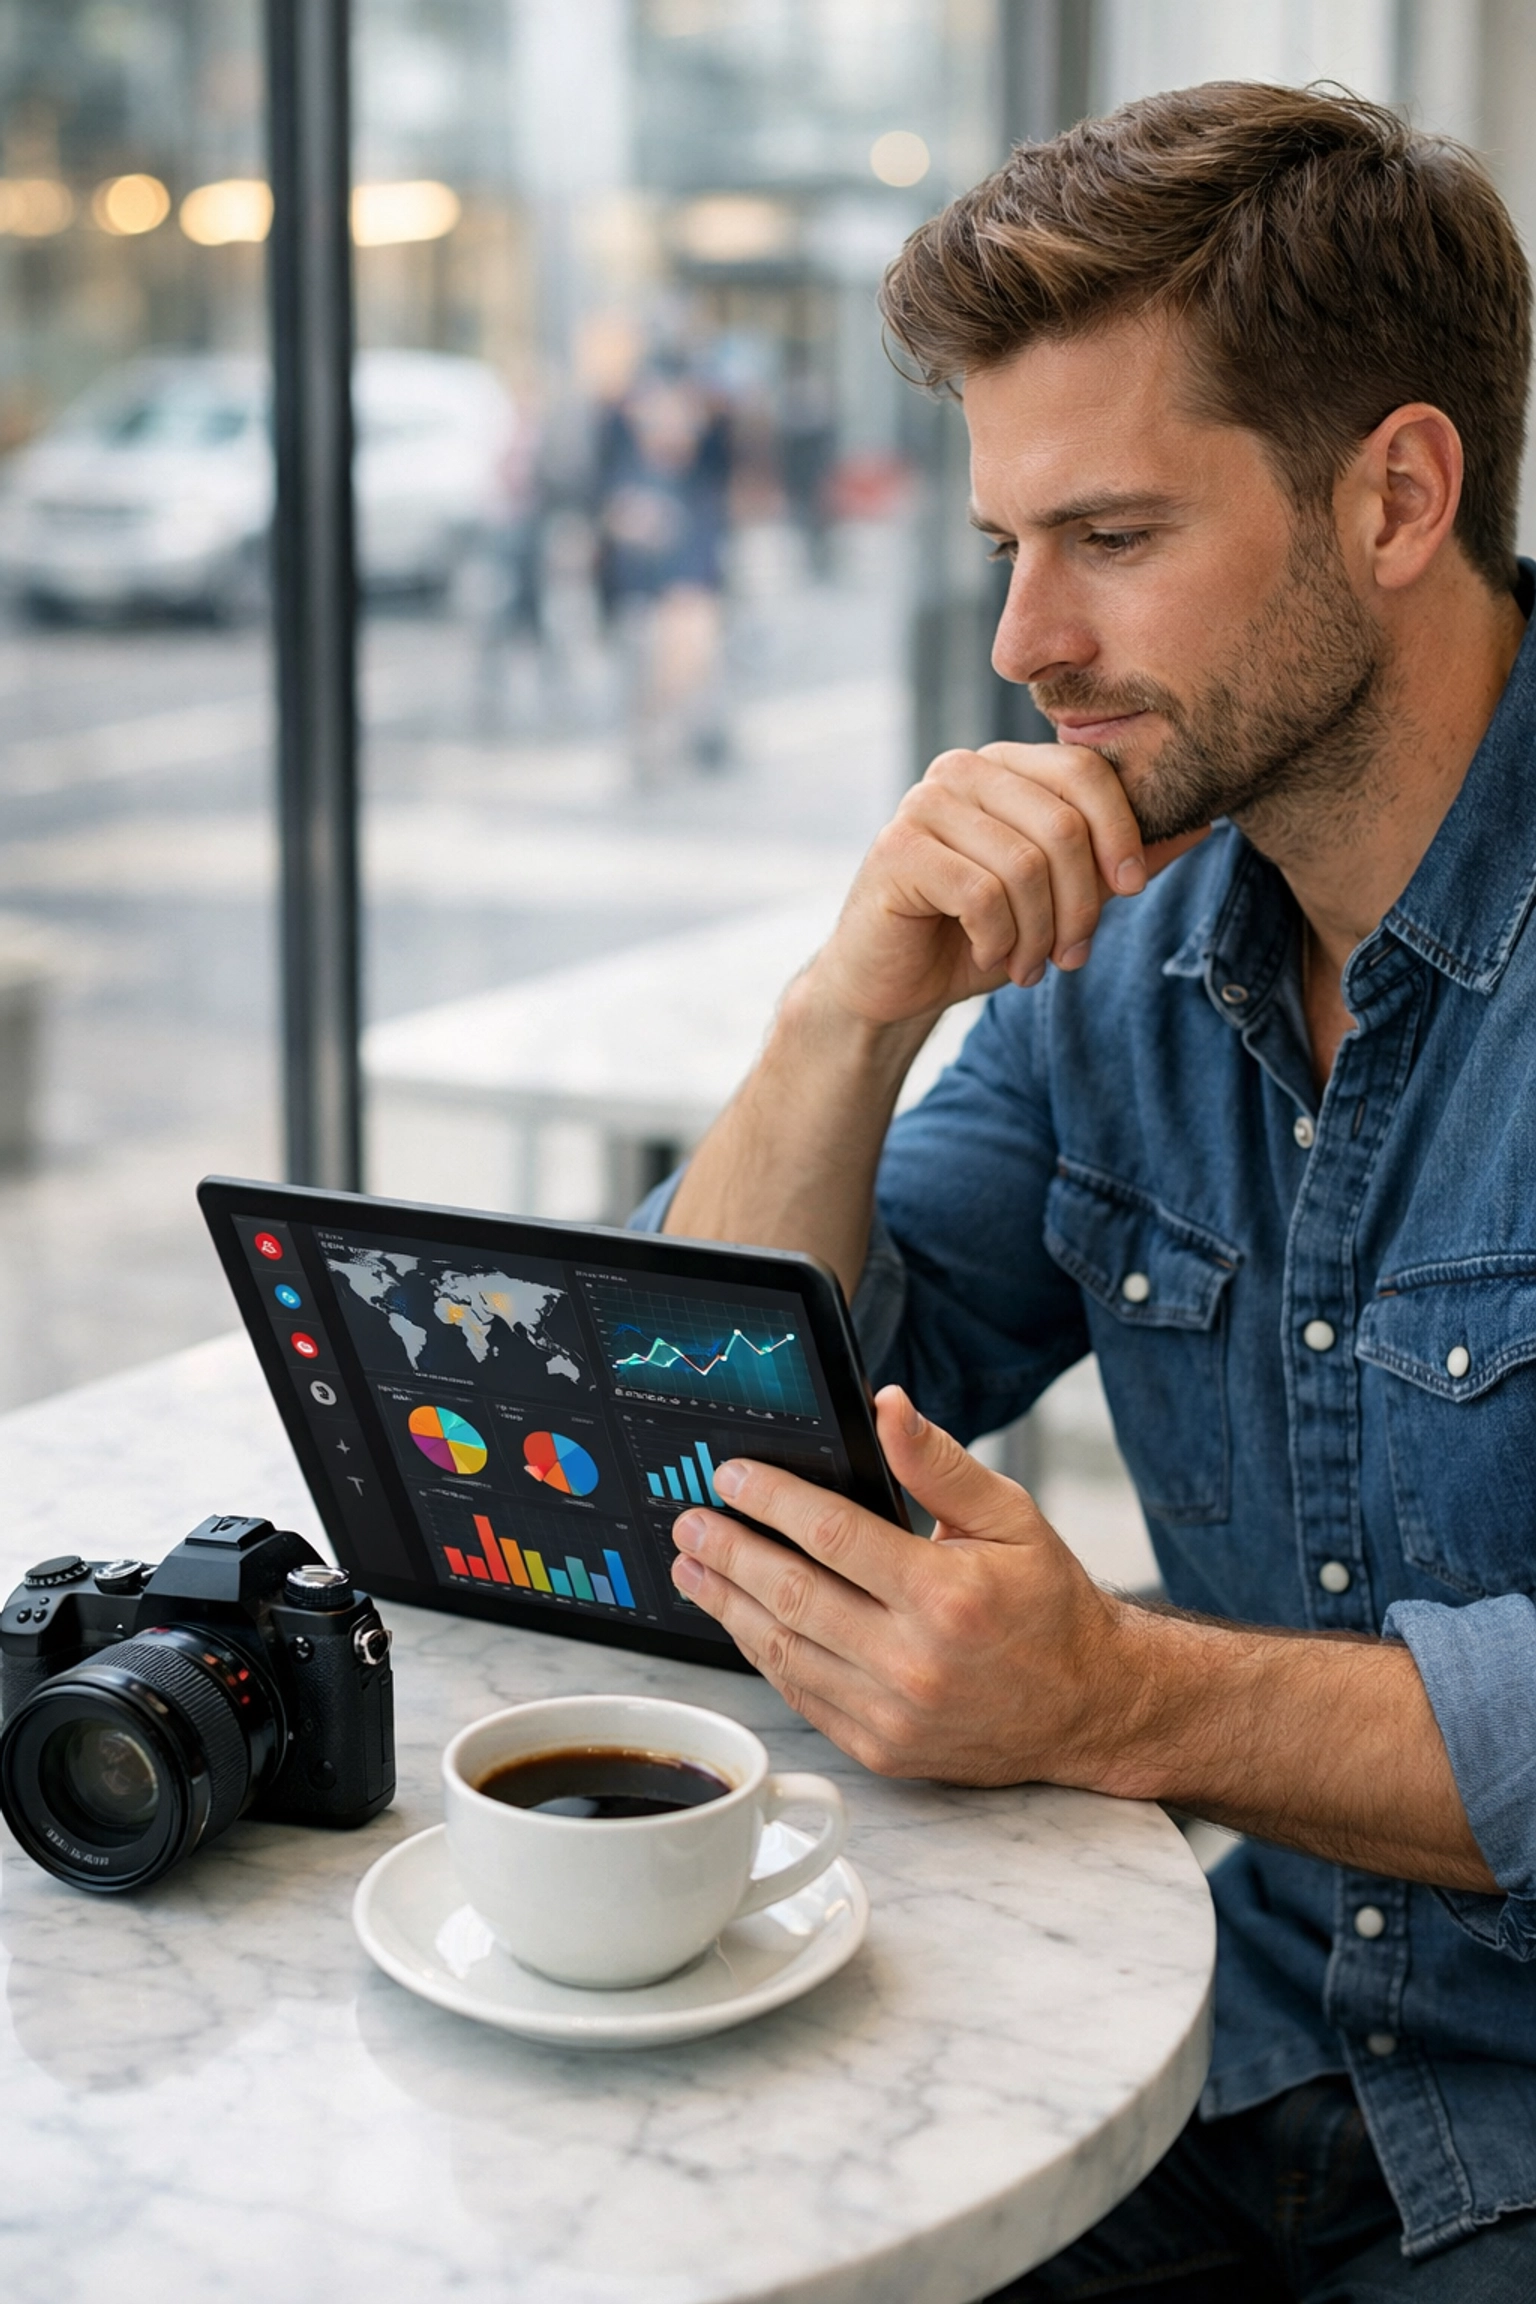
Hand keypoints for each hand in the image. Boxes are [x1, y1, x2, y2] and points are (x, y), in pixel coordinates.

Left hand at [669, 1385, 1125, 1783]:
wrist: (1087, 1707)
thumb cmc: (1048, 1605)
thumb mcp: (1011, 1516)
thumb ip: (939, 1463)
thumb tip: (887, 1407)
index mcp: (947, 1595)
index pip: (833, 1534)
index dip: (772, 1500)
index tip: (731, 1476)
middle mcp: (916, 1660)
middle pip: (793, 1595)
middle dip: (730, 1553)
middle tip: (690, 1523)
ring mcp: (893, 1713)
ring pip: (785, 1651)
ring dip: (729, 1605)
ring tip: (693, 1569)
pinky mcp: (880, 1748)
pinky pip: (802, 1695)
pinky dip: (764, 1654)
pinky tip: (740, 1621)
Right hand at [812, 740, 1208, 1029]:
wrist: (892, 983)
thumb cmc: (977, 934)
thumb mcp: (1063, 898)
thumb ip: (1121, 860)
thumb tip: (1205, 822)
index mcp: (1006, 766)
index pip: (1086, 771)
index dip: (1123, 833)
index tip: (1131, 891)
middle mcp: (961, 770)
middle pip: (1062, 823)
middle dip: (1081, 904)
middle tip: (1073, 954)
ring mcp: (923, 804)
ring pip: (1025, 865)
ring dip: (1039, 932)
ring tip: (1029, 964)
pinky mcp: (897, 849)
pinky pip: (982, 893)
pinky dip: (999, 940)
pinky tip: (989, 957)